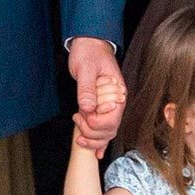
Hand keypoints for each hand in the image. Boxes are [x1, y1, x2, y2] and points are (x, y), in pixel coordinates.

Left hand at [67, 36, 124, 153]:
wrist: (90, 44)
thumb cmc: (89, 52)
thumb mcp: (85, 69)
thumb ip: (87, 89)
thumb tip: (87, 108)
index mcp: (117, 93)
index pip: (112, 119)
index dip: (96, 123)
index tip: (82, 116)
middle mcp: (117, 102)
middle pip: (110, 129)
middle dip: (92, 133)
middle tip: (77, 122)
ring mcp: (111, 106)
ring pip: (108, 132)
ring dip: (94, 139)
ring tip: (79, 136)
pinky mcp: (103, 107)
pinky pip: (104, 127)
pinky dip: (99, 140)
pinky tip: (96, 151)